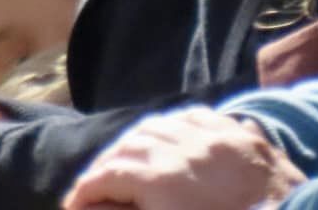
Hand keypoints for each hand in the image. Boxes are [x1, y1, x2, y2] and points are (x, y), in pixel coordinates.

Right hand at [64, 108, 305, 209]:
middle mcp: (180, 149)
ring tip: (130, 158)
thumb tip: (92, 208)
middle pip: (127, 146)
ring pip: (159, 125)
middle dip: (106, 165)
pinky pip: (200, 118)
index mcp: (158, 178)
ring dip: (137, 141)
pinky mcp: (243, 140)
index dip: (83, 192)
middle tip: (97, 185)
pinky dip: (178, 125)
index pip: (104, 175)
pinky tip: (174, 135)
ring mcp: (213, 140)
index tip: (74, 204)